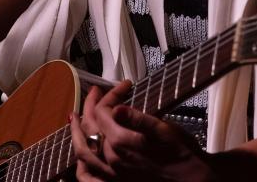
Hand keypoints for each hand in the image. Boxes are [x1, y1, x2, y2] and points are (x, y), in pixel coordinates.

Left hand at [69, 81, 217, 180]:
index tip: (125, 85)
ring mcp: (111, 173)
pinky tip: (79, 158)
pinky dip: (80, 166)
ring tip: (74, 118)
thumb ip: (138, 119)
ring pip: (83, 151)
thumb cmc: (181, 155)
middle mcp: (111, 158)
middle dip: (90, 105)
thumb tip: (118, 109)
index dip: (112, 93)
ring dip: (77, 132)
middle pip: (90, 128)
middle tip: (94, 91)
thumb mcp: (164, 131)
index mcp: (122, 141)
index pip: (104, 111)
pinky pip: (88, 177)